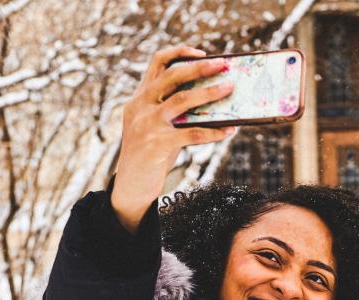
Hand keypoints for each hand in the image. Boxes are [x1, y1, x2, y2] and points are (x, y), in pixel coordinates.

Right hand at [112, 46, 234, 232]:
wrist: (130, 187)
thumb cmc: (149, 156)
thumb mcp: (156, 128)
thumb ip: (174, 113)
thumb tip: (211, 101)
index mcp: (139, 98)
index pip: (157, 63)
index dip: (179, 52)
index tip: (201, 52)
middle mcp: (140, 106)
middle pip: (172, 75)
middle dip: (199, 67)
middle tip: (222, 64)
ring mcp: (148, 124)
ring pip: (183, 100)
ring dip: (210, 93)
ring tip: (229, 89)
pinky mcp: (157, 144)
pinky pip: (192, 133)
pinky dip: (214, 131)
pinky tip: (229, 131)